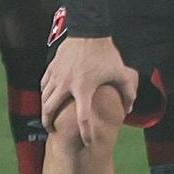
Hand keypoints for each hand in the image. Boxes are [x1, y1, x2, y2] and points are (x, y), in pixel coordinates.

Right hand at [41, 33, 136, 148]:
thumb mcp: (121, 73)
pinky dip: (44, 94)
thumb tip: (129, 109)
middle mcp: (66, 85)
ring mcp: (57, 76)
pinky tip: (48, 96)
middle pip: (50, 110)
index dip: (86, 134)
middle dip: (49, 123)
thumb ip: (128, 93)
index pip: (83, 119)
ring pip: (44, 98)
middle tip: (52, 130)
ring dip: (45, 110)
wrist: (89, 31)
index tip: (88, 142)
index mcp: (84, 89)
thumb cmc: (106, 53)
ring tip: (48, 116)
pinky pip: (44, 85)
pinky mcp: (52, 67)